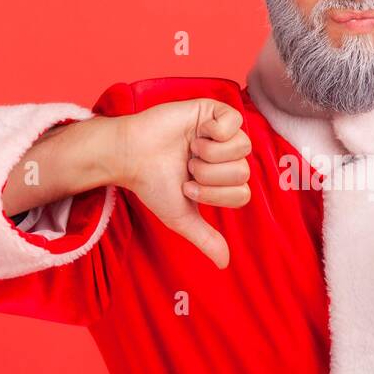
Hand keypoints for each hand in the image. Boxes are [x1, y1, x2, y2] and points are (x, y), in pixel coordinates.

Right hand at [105, 99, 251, 268]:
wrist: (130, 156)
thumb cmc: (153, 184)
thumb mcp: (181, 216)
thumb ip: (204, 238)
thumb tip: (224, 263)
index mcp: (223, 180)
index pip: (242, 194)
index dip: (215, 195)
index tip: (188, 187)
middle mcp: (226, 156)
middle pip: (243, 172)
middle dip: (209, 176)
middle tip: (188, 168)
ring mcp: (222, 132)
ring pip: (243, 148)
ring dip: (210, 154)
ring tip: (190, 151)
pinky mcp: (214, 110)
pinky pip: (236, 121)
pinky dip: (216, 132)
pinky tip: (197, 133)